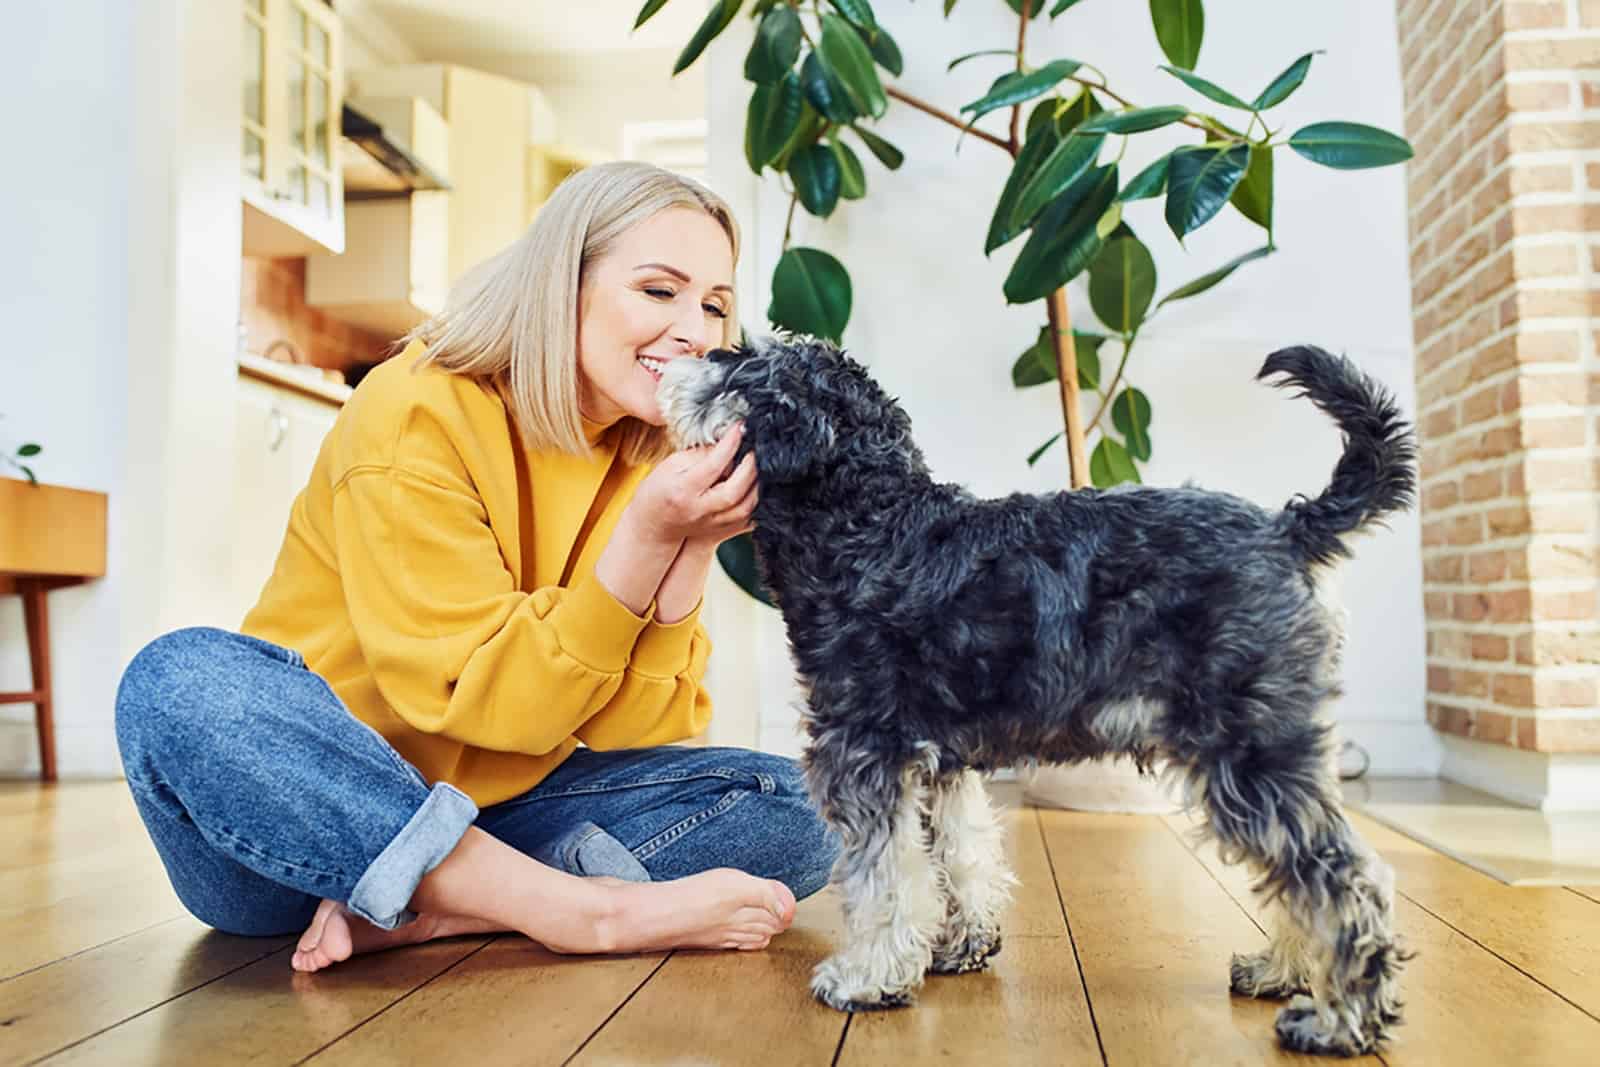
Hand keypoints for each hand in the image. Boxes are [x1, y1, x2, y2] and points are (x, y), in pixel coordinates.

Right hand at [625, 424, 757, 548]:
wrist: (654, 525)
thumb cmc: (660, 489)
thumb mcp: (671, 465)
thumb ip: (700, 454)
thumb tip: (728, 440)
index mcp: (683, 491)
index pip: (712, 465)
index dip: (730, 444)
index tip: (740, 426)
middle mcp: (699, 511)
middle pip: (734, 491)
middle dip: (750, 466)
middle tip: (757, 447)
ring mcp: (712, 525)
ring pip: (746, 508)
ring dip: (759, 484)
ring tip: (760, 464)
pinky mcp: (723, 532)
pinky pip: (750, 520)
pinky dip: (759, 502)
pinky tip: (760, 485)